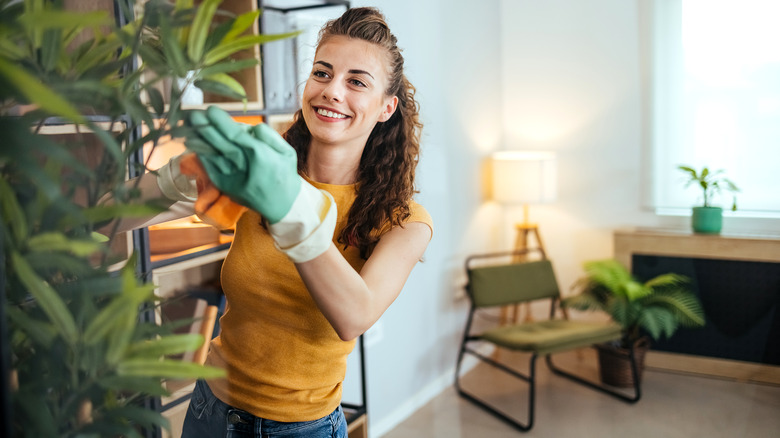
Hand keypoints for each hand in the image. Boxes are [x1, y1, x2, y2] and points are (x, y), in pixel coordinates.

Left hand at [187, 106, 300, 223]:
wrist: (282, 205)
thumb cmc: (284, 174)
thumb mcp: (287, 152)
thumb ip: (269, 136)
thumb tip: (250, 126)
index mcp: (260, 155)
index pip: (235, 134)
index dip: (220, 122)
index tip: (210, 110)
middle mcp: (244, 166)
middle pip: (220, 143)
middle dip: (205, 127)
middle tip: (193, 114)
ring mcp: (232, 177)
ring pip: (212, 155)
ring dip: (199, 140)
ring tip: (189, 127)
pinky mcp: (225, 185)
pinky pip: (210, 167)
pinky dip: (201, 155)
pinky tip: (193, 144)